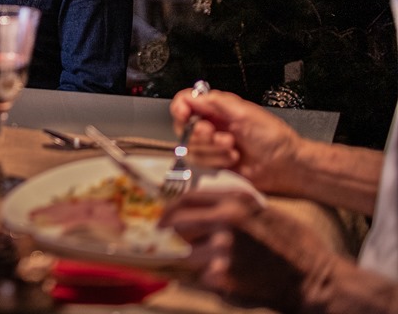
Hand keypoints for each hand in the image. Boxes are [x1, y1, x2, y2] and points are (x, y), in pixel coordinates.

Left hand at [161, 190, 338, 311]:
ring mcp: (221, 252)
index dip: (169, 209)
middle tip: (165, 242)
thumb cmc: (294, 244)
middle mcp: (224, 224)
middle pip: (176, 225)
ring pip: (183, 254)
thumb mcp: (264, 210)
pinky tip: (217, 279)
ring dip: (186, 259)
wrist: (316, 280)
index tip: (163, 218)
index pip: (185, 199)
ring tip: (196, 263)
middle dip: (168, 235)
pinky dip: (202, 279)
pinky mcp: (223, 279)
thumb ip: (232, 206)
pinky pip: (198, 278)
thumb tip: (201, 207)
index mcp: (233, 204)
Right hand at [169, 88, 301, 193]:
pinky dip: (217, 161)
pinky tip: (234, 158)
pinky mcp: (214, 164)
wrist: (286, 165)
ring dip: (213, 149)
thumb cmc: (273, 137)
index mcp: (217, 109)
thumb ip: (216, 102)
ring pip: (192, 147)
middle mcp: (211, 125)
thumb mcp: (245, 113)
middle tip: (217, 135)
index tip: (184, 116)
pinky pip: (201, 164)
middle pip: (183, 127)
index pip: (185, 102)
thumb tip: (191, 97)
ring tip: (233, 148)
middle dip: (199, 133)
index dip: (180, 108)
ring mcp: (211, 146)